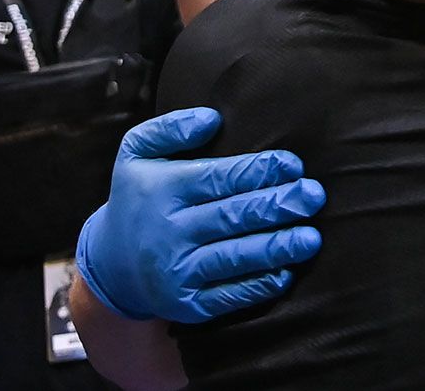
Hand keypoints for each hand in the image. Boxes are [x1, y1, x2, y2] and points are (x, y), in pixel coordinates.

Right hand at [73, 108, 324, 324]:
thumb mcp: (136, 153)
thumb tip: (212, 119)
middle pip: (232, 217)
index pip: (217, 178)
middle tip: (314, 196)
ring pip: (234, 258)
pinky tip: (285, 273)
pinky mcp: (185, 304)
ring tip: (311, 237)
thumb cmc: (139, 198)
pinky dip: (257, 286)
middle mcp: (168, 232)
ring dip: (276, 248)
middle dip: (278, 206)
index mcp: (161, 191)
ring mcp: (175, 272)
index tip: (293, 165)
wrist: (110, 264)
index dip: (258, 171)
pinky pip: (226, 296)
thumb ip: (170, 128)